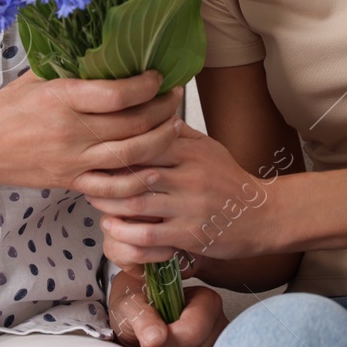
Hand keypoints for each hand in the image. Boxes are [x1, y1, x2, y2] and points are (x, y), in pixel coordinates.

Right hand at [0, 71, 181, 198]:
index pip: (115, 95)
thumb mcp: (37, 76)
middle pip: (131, 124)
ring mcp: (73, 161)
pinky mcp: (71, 181)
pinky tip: (156, 168)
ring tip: (175, 125)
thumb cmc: (9, 105)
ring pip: (130, 156)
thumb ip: (71, 65)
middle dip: (162, 109)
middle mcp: (71, 132)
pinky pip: (112, 188)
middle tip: (176, 95)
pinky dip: (138, 182)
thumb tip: (107, 48)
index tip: (159, 76)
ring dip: (160, 140)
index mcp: (62, 99)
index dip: (145, 85)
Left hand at [80, 119, 271, 263]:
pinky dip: (124, 232)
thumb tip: (153, 111)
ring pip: (136, 203)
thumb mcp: (209, 148)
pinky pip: (148, 235)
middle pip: (135, 171)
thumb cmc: (229, 181)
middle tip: (86, 175)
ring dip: (109, 204)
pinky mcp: (188, 234)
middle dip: (105, 175)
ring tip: (94, 201)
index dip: (116, 144)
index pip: (145, 141)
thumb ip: (180, 134)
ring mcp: (188, 206)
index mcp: (190, 152)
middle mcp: (188, 176)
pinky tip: (111, 228)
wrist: (261, 216)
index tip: (96, 147)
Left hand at [109, 264, 228, 346]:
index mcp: (206, 301)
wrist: (133, 317)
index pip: (194, 331)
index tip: (149, 336)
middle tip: (148, 340)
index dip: (167, 340)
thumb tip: (156, 337)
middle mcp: (214, 325)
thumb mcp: (132, 303)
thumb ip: (144, 316)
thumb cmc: (137, 303)